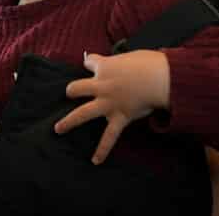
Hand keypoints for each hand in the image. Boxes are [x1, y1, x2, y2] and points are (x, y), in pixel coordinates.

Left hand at [54, 50, 169, 163]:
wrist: (160, 78)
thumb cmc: (148, 63)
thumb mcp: (126, 57)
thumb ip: (116, 62)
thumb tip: (113, 64)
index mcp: (104, 67)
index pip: (89, 62)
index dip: (91, 63)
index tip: (91, 64)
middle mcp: (101, 85)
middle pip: (76, 88)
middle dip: (72, 91)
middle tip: (70, 94)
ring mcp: (108, 103)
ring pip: (83, 113)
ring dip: (69, 122)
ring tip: (58, 128)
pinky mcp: (119, 117)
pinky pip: (109, 137)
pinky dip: (102, 150)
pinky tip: (95, 161)